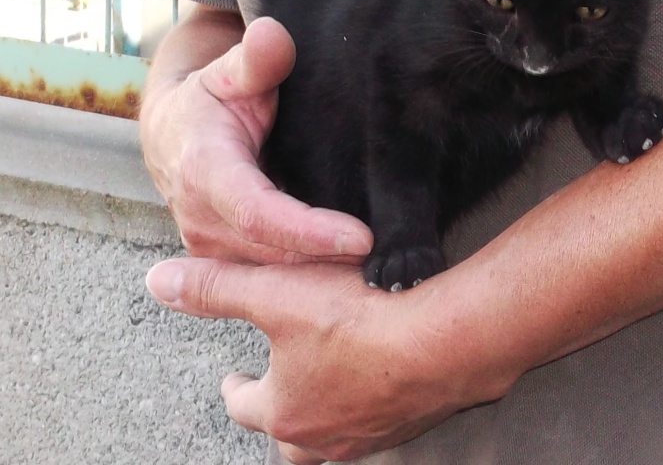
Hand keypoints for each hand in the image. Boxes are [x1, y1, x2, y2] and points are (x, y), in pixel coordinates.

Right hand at [140, 12, 372, 264]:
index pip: (258, 213)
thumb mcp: (228, 72)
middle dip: (331, 262)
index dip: (308, 231)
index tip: (362, 237)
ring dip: (327, 275)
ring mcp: (211, 247)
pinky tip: (357, 271)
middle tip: (392, 261)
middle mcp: (201, 219)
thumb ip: (253, 60)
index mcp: (202, 171)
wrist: (175, 133)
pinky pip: (274, 276)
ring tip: (384, 269)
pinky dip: (314, 275)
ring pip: (277, 275)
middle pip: (275, 254)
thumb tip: (272, 34)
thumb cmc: (211, 98)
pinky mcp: (226, 260)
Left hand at [145, 257, 488, 462]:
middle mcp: (326, 435)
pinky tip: (381, 375)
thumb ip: (217, 287)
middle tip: (279, 394)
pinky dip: (372, 400)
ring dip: (327, 411)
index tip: (233, 377)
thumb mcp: (275, 293)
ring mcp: (372, 433)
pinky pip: (382, 418)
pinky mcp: (413, 420)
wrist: (443, 342)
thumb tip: (159, 281)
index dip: (236, 389)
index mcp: (286, 409)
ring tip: (328, 385)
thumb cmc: (358, 319)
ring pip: (337, 435)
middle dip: (281, 415)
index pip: (246, 407)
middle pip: (291, 440)